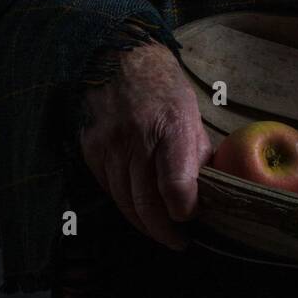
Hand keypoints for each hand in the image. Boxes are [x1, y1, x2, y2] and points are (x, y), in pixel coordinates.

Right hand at [78, 41, 213, 250]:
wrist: (117, 56)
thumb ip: (196, 152)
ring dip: (144, 224)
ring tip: (160, 230)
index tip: (192, 218)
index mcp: (170, 126)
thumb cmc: (161, 83)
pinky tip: (137, 206)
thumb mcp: (190, 111)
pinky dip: (124, 203)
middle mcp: (137, 139)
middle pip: (146, 204)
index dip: (185, 211)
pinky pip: (108, 189)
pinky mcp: (90, 151)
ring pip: (124, 203)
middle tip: (179, 241)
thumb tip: (207, 190)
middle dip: (164, 231)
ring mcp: (109, 146)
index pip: (176, 185)